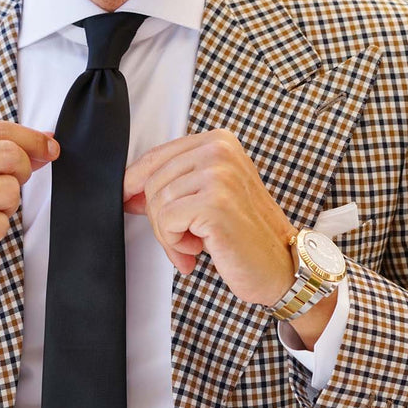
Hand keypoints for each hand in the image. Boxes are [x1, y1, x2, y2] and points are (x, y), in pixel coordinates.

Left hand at [122, 128, 297, 307]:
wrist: (279, 266)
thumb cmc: (244, 234)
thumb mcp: (206, 198)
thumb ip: (173, 186)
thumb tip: (129, 189)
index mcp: (218, 141)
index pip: (157, 156)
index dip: (135, 182)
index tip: (128, 200)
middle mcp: (220, 151)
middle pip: (152, 181)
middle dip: (158, 218)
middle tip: (181, 239)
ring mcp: (219, 175)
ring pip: (157, 203)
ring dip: (168, 235)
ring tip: (193, 245)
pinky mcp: (215, 203)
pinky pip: (166, 221)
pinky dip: (174, 243)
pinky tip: (197, 250)